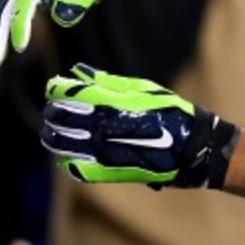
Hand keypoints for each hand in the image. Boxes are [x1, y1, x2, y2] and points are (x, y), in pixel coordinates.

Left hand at [40, 63, 239, 188]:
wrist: (191, 147)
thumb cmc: (170, 112)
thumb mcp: (143, 89)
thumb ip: (109, 82)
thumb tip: (79, 73)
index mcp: (111, 102)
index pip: (67, 93)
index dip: (57, 89)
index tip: (56, 87)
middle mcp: (101, 127)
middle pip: (58, 117)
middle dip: (53, 111)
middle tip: (55, 108)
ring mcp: (101, 151)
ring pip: (60, 143)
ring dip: (54, 134)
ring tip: (58, 130)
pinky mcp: (105, 172)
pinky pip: (74, 166)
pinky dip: (67, 158)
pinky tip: (71, 151)